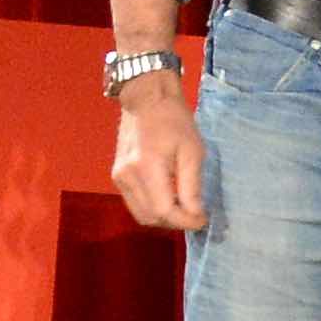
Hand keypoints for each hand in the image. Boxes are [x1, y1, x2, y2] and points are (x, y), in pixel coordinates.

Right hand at [106, 65, 205, 234]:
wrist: (146, 99)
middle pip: (151, 218)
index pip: (165, 211)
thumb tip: (196, 216)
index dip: (186, 222)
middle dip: (176, 222)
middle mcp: (127, 177)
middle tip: (195, 214)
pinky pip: (135, 204)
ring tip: (183, 207)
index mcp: (147, 168)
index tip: (203, 220)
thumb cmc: (174, 120)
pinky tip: (168, 197)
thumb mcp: (193, 151)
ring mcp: (119, 177)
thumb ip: (192, 187)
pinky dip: (152, 208)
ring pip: (141, 215)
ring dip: (164, 218)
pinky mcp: (117, 176)